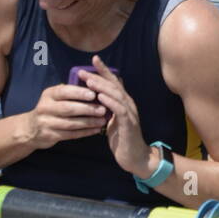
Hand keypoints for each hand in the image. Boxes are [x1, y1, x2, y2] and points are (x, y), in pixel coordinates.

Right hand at [25, 80, 108, 148]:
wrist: (31, 129)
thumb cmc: (50, 108)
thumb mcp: (55, 97)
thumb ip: (70, 91)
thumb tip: (94, 84)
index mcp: (49, 94)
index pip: (64, 92)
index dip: (79, 93)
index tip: (93, 94)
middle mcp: (45, 108)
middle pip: (68, 108)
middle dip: (87, 109)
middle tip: (103, 109)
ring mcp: (46, 123)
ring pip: (70, 123)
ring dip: (88, 122)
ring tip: (102, 121)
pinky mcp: (50, 136)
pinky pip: (70, 134)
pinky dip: (84, 132)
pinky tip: (95, 130)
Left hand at [79, 56, 152, 178]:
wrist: (136, 157)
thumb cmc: (123, 139)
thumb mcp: (112, 121)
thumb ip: (107, 109)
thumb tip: (97, 98)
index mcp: (123, 102)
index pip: (114, 82)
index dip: (104, 70)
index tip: (93, 60)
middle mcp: (128, 104)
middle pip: (113, 85)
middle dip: (98, 76)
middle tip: (82, 70)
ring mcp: (130, 113)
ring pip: (116, 95)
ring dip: (102, 87)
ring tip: (89, 81)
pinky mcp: (128, 124)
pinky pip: (119, 110)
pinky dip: (110, 102)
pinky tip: (100, 97)